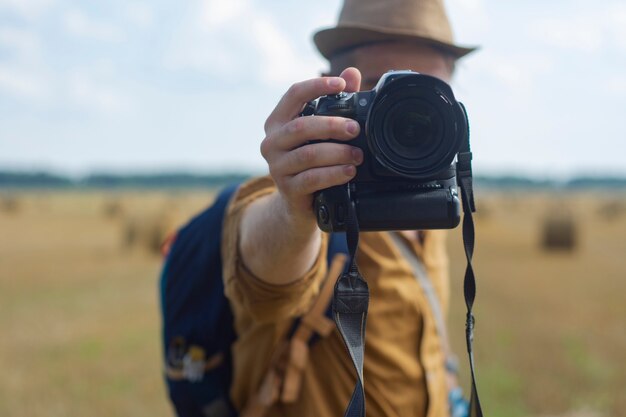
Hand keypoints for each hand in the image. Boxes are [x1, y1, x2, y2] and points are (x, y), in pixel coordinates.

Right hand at [261, 68, 363, 221]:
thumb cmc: (311, 161)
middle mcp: (272, 142)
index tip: (341, 84)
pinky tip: (349, 172)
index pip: (293, 94)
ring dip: (337, 153)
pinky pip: (311, 178)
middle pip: (300, 127)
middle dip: (331, 126)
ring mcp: (277, 167)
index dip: (316, 86)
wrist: (297, 204)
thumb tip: (352, 73)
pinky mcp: (287, 189)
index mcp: (278, 122)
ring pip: (308, 154)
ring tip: (358, 155)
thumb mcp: (320, 132)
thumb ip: (335, 102)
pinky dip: (333, 174)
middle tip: (356, 129)